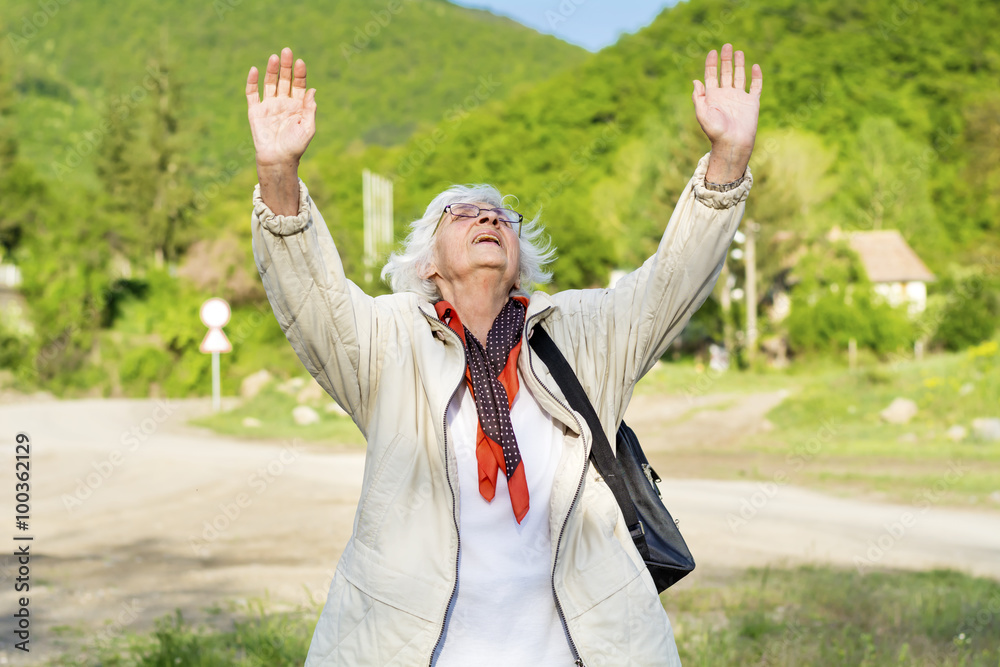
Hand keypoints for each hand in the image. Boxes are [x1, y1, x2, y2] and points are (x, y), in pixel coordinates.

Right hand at [246, 47, 316, 167]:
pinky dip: (252, 82)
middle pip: (284, 80)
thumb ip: (310, 109)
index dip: (300, 73)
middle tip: (287, 51)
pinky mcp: (255, 111)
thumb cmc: (295, 146)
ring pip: (270, 83)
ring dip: (272, 70)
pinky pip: (252, 94)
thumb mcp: (308, 128)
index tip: (300, 62)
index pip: (299, 85)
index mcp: (297, 106)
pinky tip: (255, 70)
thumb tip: (313, 90)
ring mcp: (269, 106)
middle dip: (286, 66)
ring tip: (274, 57)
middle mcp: (283, 103)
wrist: (278, 160)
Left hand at [692, 44, 762, 182]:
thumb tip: (695, 81)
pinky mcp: (752, 102)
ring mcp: (739, 98)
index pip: (711, 76)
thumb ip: (698, 98)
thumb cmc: (715, 131)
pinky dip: (756, 76)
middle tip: (727, 46)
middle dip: (725, 60)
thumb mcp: (702, 114)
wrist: (732, 144)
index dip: (711, 63)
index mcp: (713, 97)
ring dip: (739, 64)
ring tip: (738, 52)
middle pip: (725, 73)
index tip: (712, 51)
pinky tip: (755, 67)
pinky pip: (756, 86)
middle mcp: (726, 95)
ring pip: (740, 76)